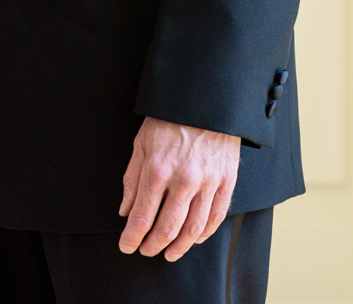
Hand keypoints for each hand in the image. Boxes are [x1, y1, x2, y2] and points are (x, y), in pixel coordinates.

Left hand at [117, 117, 240, 260]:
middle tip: (146, 251)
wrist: (205, 100)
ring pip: (193, 229)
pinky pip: (217, 217)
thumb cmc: (169, 120)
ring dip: (179, 246)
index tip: (126, 246)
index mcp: (158, 170)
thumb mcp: (141, 144)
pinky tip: (194, 239)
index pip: (142, 217)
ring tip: (169, 253)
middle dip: (153, 245)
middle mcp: (184, 180)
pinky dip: (205, 233)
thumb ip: (132, 180)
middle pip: (167, 228)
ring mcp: (208, 182)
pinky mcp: (227, 181)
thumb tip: (125, 210)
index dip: (132, 237)